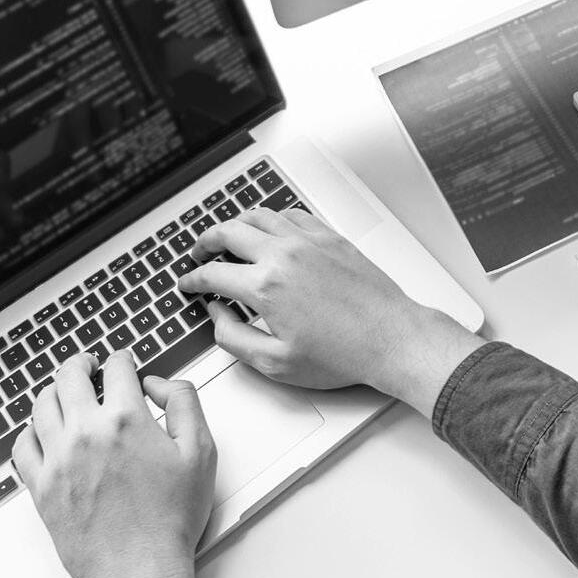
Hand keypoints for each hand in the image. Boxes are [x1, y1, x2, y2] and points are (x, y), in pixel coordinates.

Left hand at [13, 352, 214, 577]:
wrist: (139, 570)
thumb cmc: (170, 519)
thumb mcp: (200, 451)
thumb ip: (184, 403)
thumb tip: (159, 384)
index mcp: (126, 420)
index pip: (117, 367)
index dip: (123, 358)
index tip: (124, 361)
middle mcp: (85, 433)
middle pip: (70, 376)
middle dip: (82, 363)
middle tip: (89, 364)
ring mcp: (58, 460)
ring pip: (42, 405)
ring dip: (55, 390)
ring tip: (65, 390)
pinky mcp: (41, 487)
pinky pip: (22, 446)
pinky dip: (30, 430)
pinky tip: (41, 430)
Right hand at [178, 209, 483, 418]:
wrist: (389, 338)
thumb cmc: (342, 353)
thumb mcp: (275, 363)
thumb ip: (234, 338)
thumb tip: (217, 316)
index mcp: (266, 286)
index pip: (213, 273)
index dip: (193, 280)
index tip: (188, 284)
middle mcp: (285, 254)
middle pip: (229, 232)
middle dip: (205, 242)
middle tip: (198, 254)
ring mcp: (309, 241)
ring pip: (259, 215)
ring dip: (236, 224)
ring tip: (227, 236)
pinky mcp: (330, 237)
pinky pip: (292, 214)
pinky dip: (272, 217)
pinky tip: (270, 227)